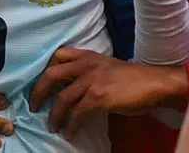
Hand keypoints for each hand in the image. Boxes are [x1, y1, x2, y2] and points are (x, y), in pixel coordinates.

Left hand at [29, 48, 188, 139]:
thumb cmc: (132, 79)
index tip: (40, 84)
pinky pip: (77, 114)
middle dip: (38, 92)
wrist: (154, 84)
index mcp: (87, 55)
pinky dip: (70, 125)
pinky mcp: (99, 97)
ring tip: (52, 126)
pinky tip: (70, 133)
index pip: (57, 55)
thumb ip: (88, 72)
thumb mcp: (106, 67)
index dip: (44, 69)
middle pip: (51, 74)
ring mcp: (92, 80)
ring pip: (62, 98)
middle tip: (34, 106)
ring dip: (54, 115)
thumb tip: (70, 89)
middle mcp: (86, 64)